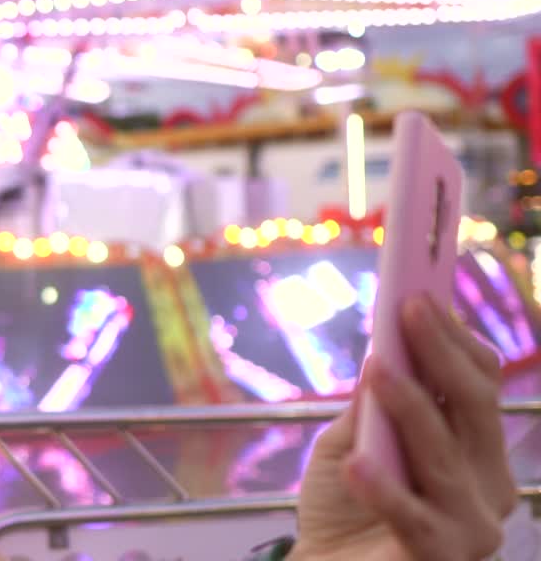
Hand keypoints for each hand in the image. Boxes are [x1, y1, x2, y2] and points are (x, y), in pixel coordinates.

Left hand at [291, 294, 516, 560]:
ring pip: (445, 456)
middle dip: (441, 354)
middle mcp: (487, 486)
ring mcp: (472, 526)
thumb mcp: (351, 443)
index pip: (480, 386)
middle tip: (409, 310)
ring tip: (379, 368)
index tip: (420, 297)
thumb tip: (386, 347)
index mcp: (474, 452)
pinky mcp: (442, 559)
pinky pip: (417, 520)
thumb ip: (371, 405)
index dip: (454, 340)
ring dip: (411, 407)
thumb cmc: (343, 507)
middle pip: (476, 409)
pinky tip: (359, 463)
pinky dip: (387, 489)